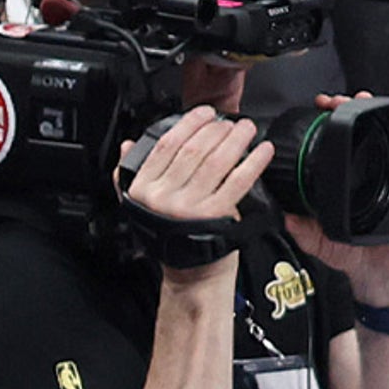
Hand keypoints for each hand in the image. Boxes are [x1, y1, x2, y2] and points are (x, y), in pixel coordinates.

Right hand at [116, 107, 271, 282]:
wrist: (190, 275)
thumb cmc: (170, 238)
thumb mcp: (140, 207)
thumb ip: (130, 176)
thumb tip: (127, 146)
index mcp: (142, 191)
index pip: (165, 146)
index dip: (188, 124)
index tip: (204, 114)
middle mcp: (162, 198)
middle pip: (192, 150)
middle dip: (216, 129)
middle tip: (231, 122)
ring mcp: (188, 207)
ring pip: (215, 161)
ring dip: (235, 140)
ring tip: (247, 130)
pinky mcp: (214, 215)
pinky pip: (236, 181)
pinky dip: (252, 163)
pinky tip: (262, 151)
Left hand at [281, 92, 388, 304]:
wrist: (377, 272)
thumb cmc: (350, 255)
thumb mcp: (314, 239)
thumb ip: (297, 225)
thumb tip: (280, 212)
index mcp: (340, 184)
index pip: (331, 147)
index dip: (323, 127)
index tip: (313, 113)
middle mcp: (363, 175)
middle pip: (355, 133)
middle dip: (345, 111)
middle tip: (332, 101)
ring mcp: (385, 175)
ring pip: (378, 137)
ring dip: (369, 114)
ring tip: (357, 100)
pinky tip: (386, 122)